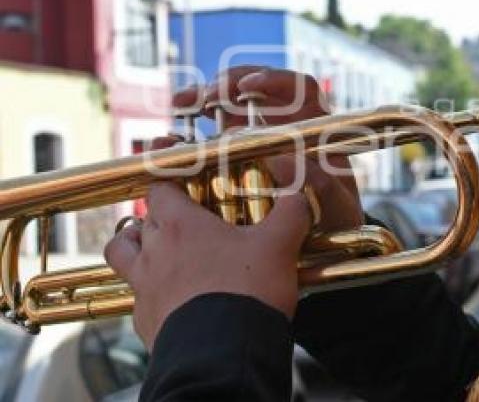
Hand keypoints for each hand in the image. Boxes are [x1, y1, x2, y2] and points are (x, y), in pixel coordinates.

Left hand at [104, 182, 310, 349]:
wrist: (224, 352)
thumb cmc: (248, 291)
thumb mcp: (280, 245)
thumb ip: (290, 213)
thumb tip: (298, 196)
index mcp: (181, 225)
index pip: (160, 189)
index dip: (171, 184)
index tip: (186, 186)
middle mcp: (154, 251)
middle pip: (139, 221)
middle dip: (158, 218)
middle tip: (186, 223)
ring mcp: (144, 286)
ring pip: (122, 254)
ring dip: (135, 248)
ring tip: (158, 252)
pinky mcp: (144, 320)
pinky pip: (138, 297)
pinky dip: (150, 292)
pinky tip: (175, 298)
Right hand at [175, 66, 364, 232]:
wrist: (318, 240)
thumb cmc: (335, 219)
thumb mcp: (335, 204)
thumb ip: (315, 182)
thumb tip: (277, 158)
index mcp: (316, 127)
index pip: (300, 88)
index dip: (275, 80)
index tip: (248, 88)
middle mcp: (285, 124)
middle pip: (257, 88)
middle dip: (230, 84)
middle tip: (207, 95)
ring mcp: (258, 135)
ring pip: (230, 105)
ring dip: (205, 98)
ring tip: (182, 103)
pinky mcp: (233, 153)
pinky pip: (211, 132)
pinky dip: (192, 127)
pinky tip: (172, 130)